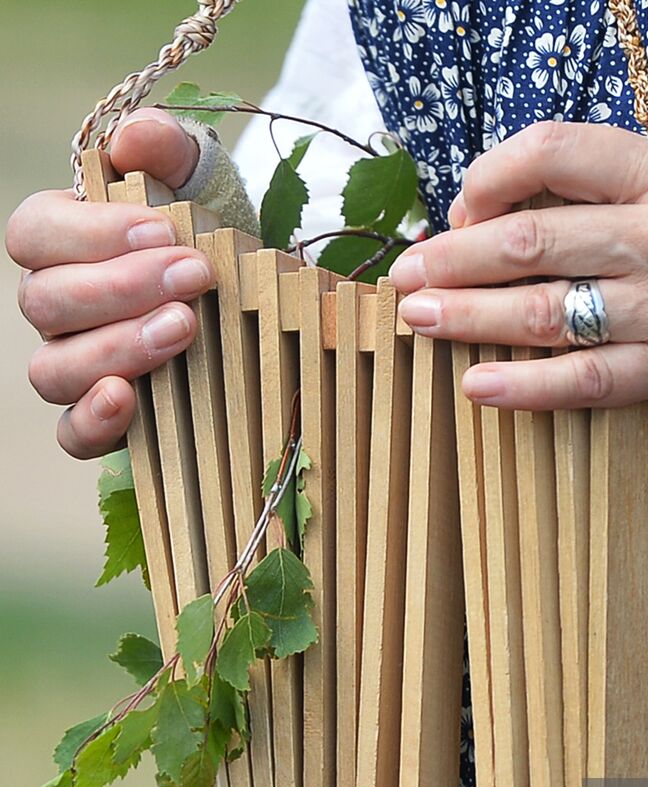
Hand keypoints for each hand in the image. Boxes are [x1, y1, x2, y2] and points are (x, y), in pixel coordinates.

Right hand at [5, 108, 212, 458]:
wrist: (257, 291)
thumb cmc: (213, 232)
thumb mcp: (202, 181)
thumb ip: (167, 151)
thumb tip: (134, 140)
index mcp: (63, 243)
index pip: (36, 234)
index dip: (90, 234)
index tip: (164, 231)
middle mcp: (57, 308)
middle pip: (47, 302)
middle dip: (122, 288)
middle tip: (195, 276)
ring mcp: (75, 364)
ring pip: (54, 368)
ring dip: (117, 347)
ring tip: (184, 327)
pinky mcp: (107, 418)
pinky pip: (74, 433)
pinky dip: (93, 420)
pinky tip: (126, 398)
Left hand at [389, 121, 647, 411]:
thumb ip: (644, 189)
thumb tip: (554, 210)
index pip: (552, 154)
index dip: (488, 174)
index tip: (464, 199)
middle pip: (527, 240)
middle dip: (450, 254)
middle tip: (404, 272)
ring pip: (543, 313)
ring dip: (467, 316)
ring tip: (417, 319)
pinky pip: (586, 383)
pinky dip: (524, 387)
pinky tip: (476, 387)